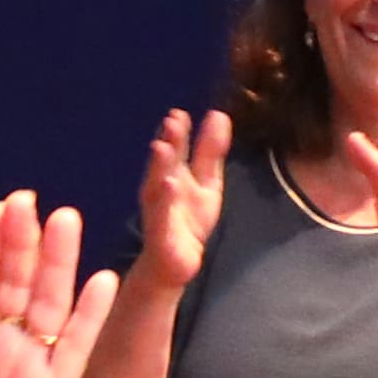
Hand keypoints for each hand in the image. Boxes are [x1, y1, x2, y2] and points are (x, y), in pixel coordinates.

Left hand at [0, 193, 100, 377]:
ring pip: (49, 303)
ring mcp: (34, 365)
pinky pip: (75, 348)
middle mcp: (5, 345)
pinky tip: (103, 280)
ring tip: (65, 219)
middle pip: (16, 282)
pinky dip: (90, 314)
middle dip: (20, 241)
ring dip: (58, 262)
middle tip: (25, 199)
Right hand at [134, 107, 233, 290]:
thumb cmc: (189, 219)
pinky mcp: (161, 236)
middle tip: (172, 121)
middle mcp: (161, 191)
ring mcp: (159, 213)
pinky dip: (165, 200)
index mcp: (173, 175)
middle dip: (168, 143)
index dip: (178, 133)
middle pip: (164, 164)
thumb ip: (210, 151)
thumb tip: (220, 114)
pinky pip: (162, 217)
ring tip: (163, 147)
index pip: (175, 150)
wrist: (175, 263)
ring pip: (158, 187)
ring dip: (159, 167)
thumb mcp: (206, 181)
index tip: (180, 114)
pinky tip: (169, 184)